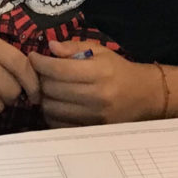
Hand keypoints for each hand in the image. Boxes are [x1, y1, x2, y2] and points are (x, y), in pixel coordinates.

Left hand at [31, 39, 160, 125]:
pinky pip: (59, 125)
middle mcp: (97, 96)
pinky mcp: (91, 130)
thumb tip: (50, 47)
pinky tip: (57, 104)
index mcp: (99, 72)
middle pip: (52, 89)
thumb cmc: (118, 70)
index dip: (40, 62)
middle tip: (41, 74)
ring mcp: (94, 116)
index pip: (59, 69)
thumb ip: (73, 47)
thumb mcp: (100, 51)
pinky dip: (52, 114)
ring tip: (48, 89)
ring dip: (44, 98)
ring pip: (52, 109)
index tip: (33, 57)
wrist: (144, 96)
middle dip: (40, 79)